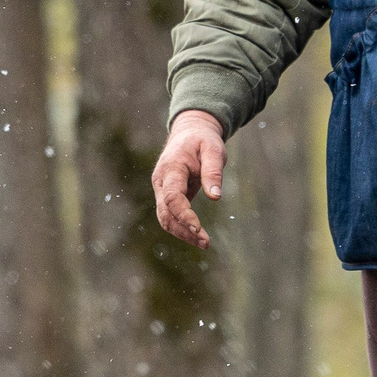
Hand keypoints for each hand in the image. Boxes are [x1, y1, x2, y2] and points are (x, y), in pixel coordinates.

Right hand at [152, 110, 227, 248]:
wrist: (189, 133)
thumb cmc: (203, 140)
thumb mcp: (213, 149)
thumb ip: (213, 171)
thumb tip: (215, 196)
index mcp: (171, 168)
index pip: (172, 197)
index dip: (184, 214)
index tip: (199, 228)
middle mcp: (161, 181)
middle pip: (166, 213)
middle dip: (184, 230)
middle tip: (206, 242)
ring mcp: (161, 189)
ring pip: (165, 218)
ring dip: (182, 233)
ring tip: (205, 243)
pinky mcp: (167, 195)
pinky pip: (170, 215)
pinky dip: (181, 228)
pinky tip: (197, 236)